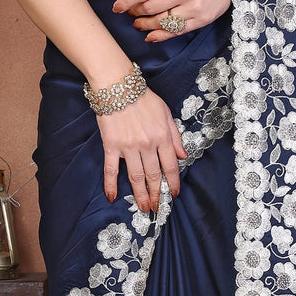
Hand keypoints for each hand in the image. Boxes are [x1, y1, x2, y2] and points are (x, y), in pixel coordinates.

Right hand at [97, 88, 188, 213]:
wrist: (118, 86)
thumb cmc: (143, 98)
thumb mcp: (166, 114)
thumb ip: (175, 137)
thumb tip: (184, 156)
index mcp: (163, 137)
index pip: (171, 166)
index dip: (174, 183)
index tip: (174, 194)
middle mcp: (147, 145)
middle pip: (154, 176)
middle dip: (157, 194)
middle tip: (157, 208)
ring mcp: (128, 147)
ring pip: (136, 177)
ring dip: (140, 195)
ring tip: (143, 208)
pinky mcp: (111, 146)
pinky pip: (111, 169)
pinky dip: (111, 184)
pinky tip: (112, 197)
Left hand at [112, 0, 232, 40]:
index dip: (126, 2)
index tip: (116, 8)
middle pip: (149, 9)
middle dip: (135, 14)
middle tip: (130, 15)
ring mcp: (192, 8)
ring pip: (161, 23)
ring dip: (145, 26)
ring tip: (138, 25)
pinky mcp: (201, 19)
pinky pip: (177, 31)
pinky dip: (161, 36)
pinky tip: (151, 36)